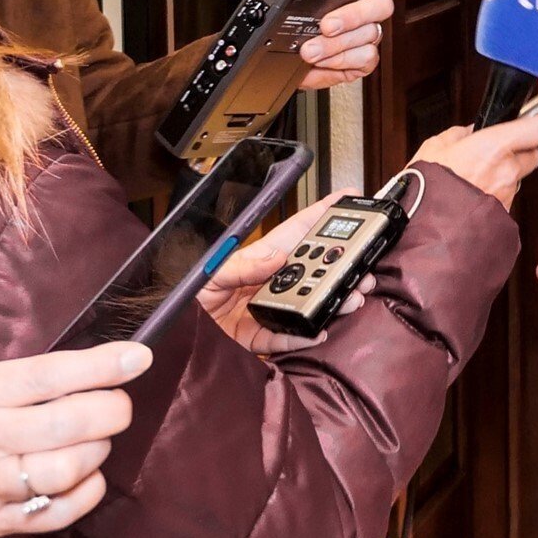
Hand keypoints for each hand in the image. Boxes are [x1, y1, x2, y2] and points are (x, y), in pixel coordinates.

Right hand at [0, 342, 151, 537]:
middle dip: (113, 408)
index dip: (103, 364)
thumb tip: (63, 374)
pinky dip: (87, 493)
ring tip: (95, 439)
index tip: (137, 356)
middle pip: (74, 419)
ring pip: (74, 464)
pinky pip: (61, 511)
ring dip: (99, 449)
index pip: (51, 373)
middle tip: (120, 402)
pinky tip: (85, 479)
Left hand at [198, 192, 377, 354]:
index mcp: (259, 259)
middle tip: (363, 264)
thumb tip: (276, 258)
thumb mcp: (210, 270)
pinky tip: (319, 330)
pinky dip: (303, 336)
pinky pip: (287, 339)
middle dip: (342, 264)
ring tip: (350, 298)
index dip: (323, 213)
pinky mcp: (260, 338)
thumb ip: (241, 264)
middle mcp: (269, 283)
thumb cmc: (185, 293)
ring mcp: (268, 311)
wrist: (175, 332)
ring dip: (332, 301)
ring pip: (308, 304)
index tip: (349, 199)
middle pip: (313, 270)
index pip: (297, 232)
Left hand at [294, 0, 429, 90]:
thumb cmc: (301, 12)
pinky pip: (364, 59)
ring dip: (335, 44)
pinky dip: (339, 60)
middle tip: (327, 24)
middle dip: (353, 16)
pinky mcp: (362, 63)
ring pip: (369, 36)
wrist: (281, 49)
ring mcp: (368, 39)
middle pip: (383, 8)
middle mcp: (370, 15)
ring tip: (311, 47)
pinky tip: (324, 59)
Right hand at [413, 117, 537, 208]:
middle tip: (498, 151)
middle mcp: (508, 170)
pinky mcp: (505, 214)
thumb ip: (459, 135)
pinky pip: (507, 197)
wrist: (425, 230)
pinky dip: (496, 194)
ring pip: (519, 177)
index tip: (532, 121)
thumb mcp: (435, 147)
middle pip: (534, 153)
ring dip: (506, 175)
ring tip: (477, 177)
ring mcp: (509, 194)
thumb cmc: (427, 188)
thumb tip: (471, 132)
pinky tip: (474, 195)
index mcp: (495, 146)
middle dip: (521, 150)